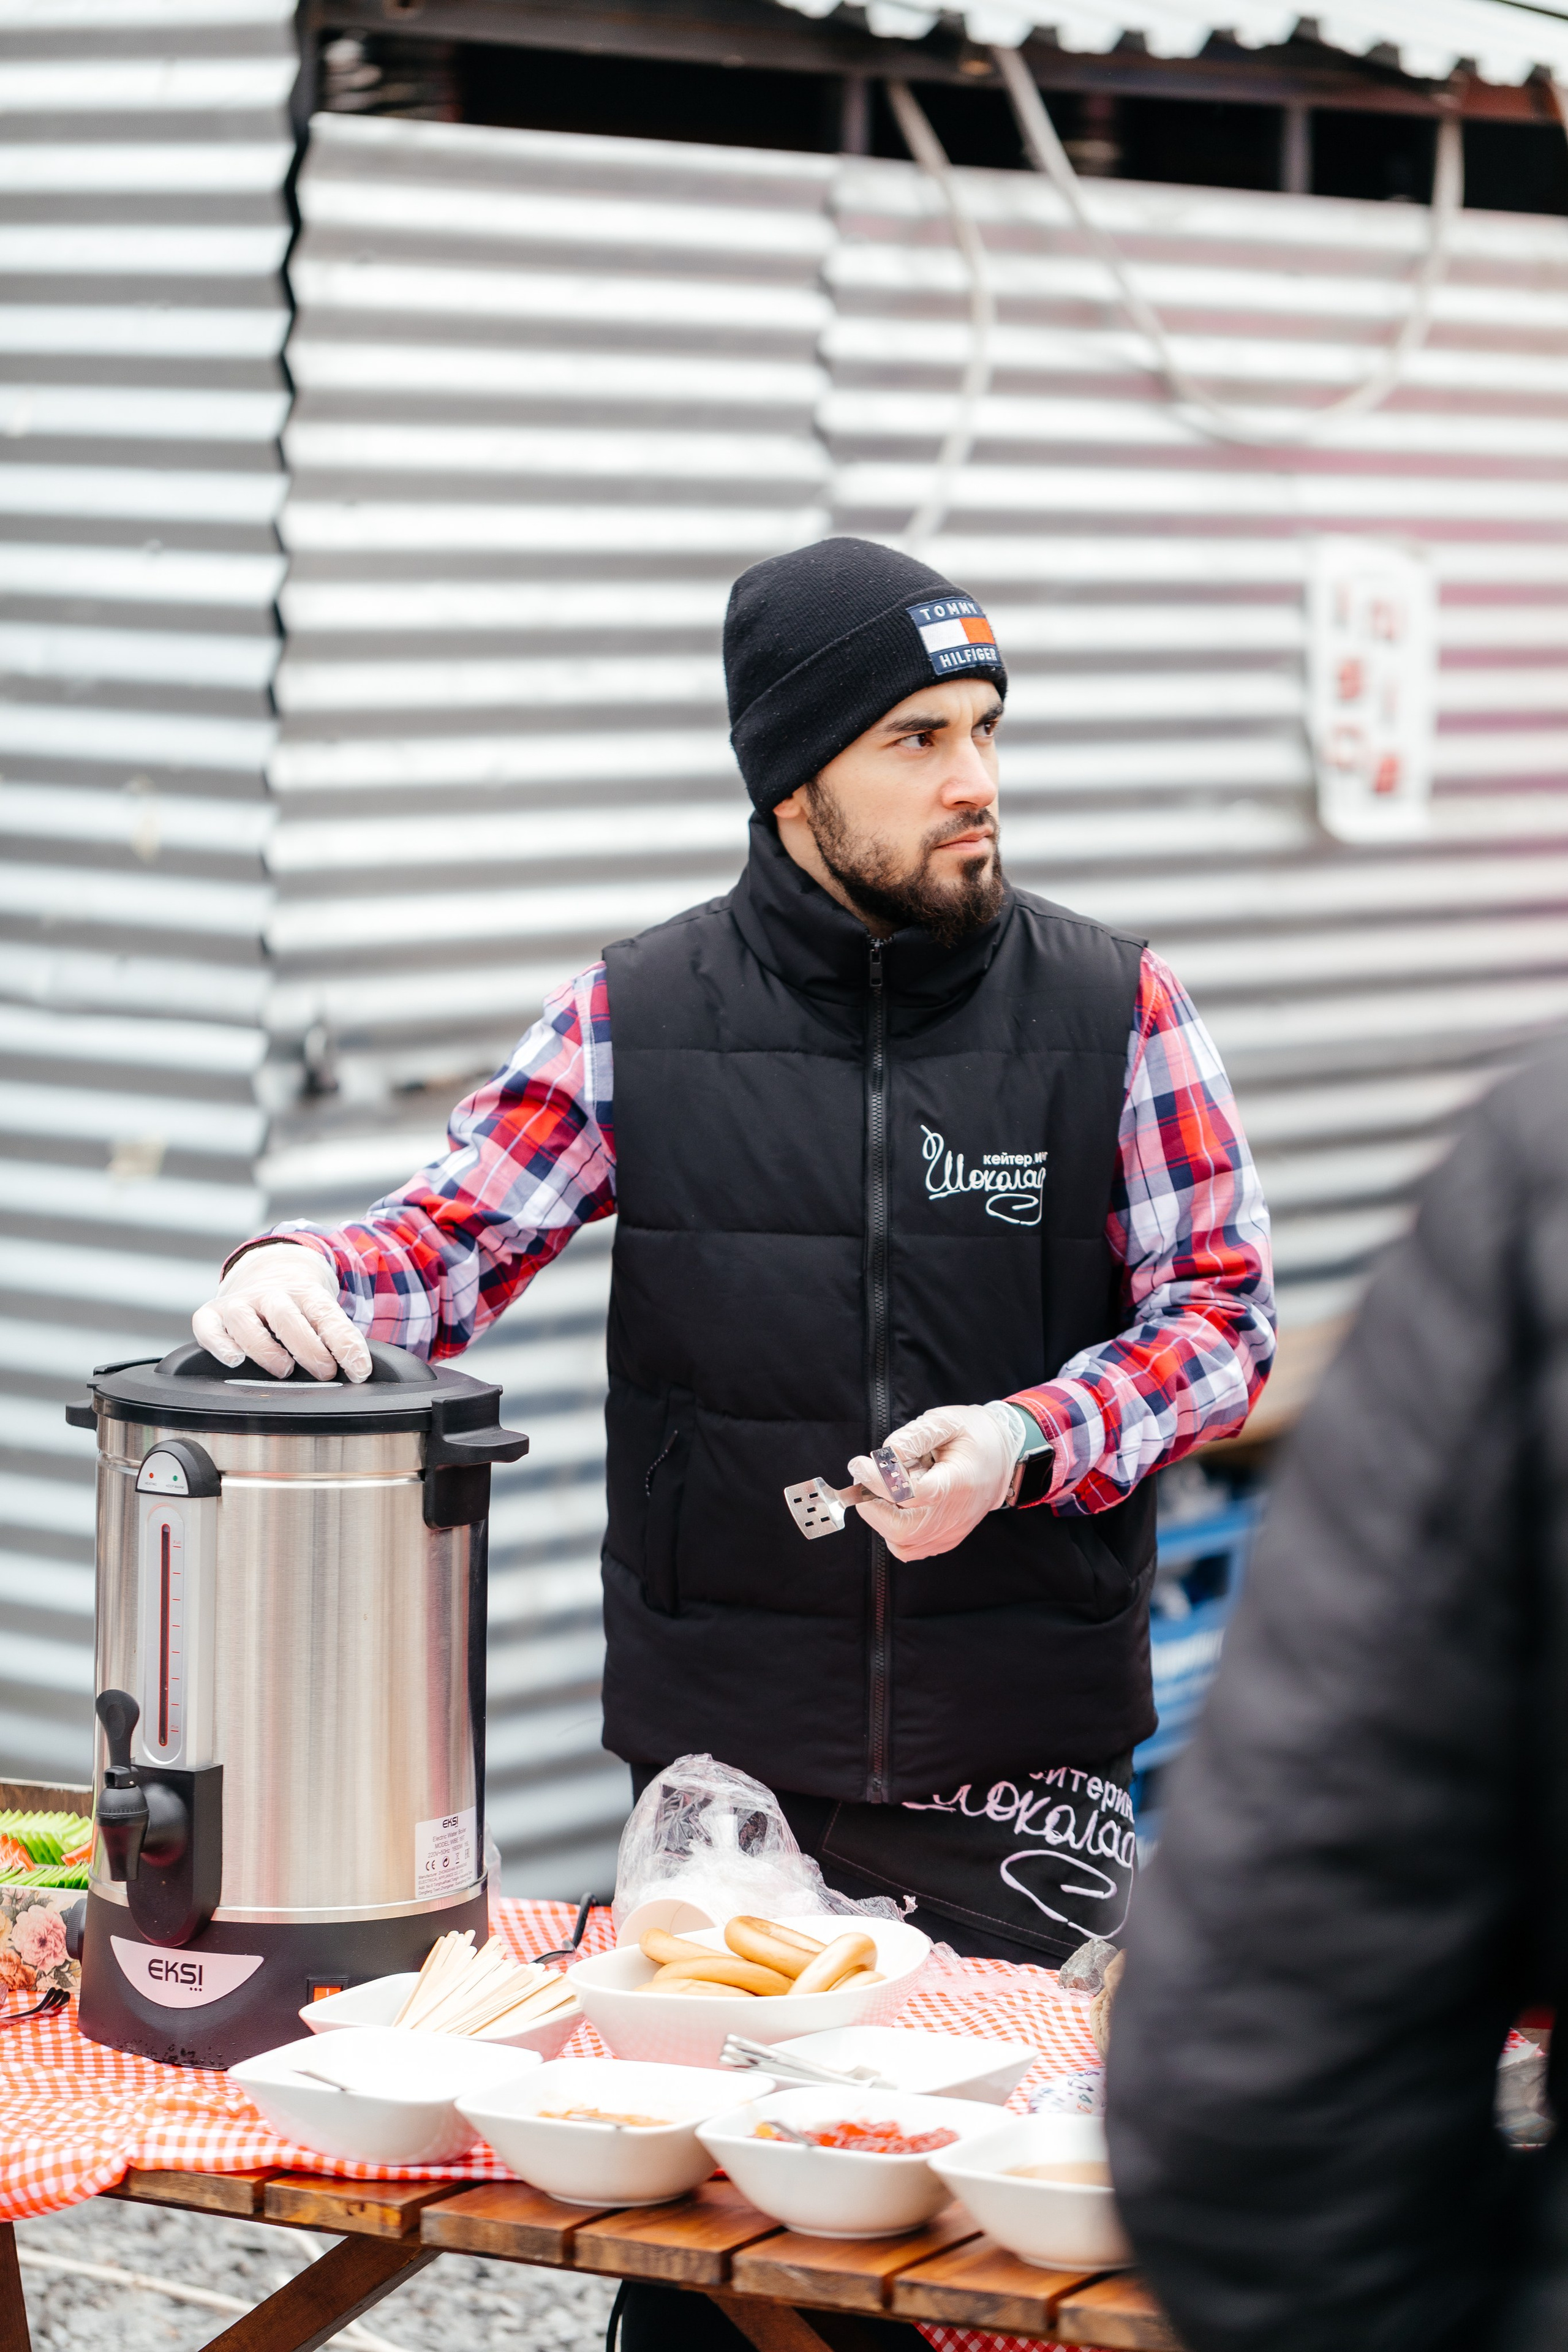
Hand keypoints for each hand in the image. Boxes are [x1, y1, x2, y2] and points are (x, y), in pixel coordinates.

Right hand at [191, 1242, 371, 1382]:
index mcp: (305, 1293)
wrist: (268, 1272)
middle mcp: (270, 1294)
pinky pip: (207, 1327)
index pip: (326, 1315)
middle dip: (307, 1347)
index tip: (360, 1370)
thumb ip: (338, 1338)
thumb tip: (360, 1371)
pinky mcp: (211, 1314)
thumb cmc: (300, 1307)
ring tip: (283, 1368)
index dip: (344, 1343)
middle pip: (285, 1316)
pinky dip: (219, 1344)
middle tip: (324, 1372)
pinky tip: (234, 1360)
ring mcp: (238, 1303)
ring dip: (264, 1347)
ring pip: (244, 1320)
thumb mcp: (323, 1313)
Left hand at [848, 1402, 1021, 1561]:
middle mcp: (956, 1515)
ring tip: (884, 1488)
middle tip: (863, 1478)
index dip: (880, 1482)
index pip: (912, 1495)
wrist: (1002, 1459)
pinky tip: (895, 1505)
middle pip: (902, 1528)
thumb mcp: (946, 1421)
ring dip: (880, 1516)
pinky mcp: (945, 1540)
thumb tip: (884, 1456)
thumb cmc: (973, 1437)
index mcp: (958, 1483)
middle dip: (872, 1505)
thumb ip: (914, 1436)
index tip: (860, 1464)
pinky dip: (891, 1530)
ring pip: (901, 1542)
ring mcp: (951, 1533)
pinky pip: (909, 1548)